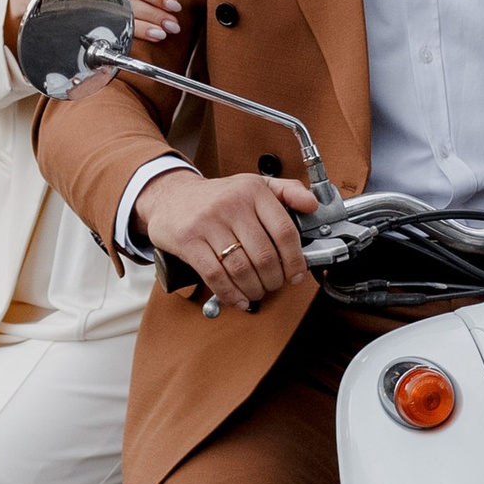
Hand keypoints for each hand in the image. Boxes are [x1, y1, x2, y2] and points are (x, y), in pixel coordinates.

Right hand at [6, 0, 182, 50]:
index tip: (174, 4)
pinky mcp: (72, 23)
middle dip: (154, 15)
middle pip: (127, 3)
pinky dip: (119, 39)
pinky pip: (100, 32)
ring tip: (161, 35)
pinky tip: (134, 44)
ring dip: (141, 29)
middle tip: (174, 24)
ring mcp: (79, 7)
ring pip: (115, 20)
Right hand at [137, 164, 319, 310]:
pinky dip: (230, 294)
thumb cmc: (217, 197)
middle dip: (274, 279)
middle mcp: (231, 204)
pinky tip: (237, 299)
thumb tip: (313, 204)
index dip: (295, 259)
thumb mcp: (253, 185)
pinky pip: (215, 276)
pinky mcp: (188, 241)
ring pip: (241, 269)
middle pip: (264, 255)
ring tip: (256, 291)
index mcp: (252, 190)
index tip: (298, 273)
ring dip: (254, 289)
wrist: (170, 196)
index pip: (284, 231)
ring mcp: (208, 223)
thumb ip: (287, 191)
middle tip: (274, 284)